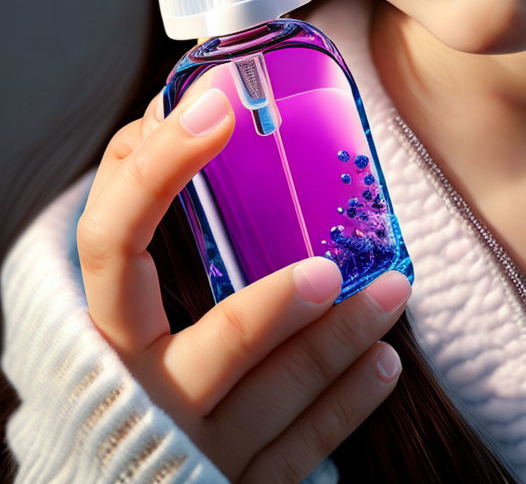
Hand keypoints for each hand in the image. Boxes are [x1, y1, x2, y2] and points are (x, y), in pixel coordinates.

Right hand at [76, 82, 409, 482]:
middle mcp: (144, 392)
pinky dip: (345, 404)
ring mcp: (194, 447)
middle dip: (271, 305)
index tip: (217, 107)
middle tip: (328, 266)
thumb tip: (199, 106)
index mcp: (105, 331)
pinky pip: (299, 449)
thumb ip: (151, 215)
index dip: (157, 170)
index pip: (111, 242)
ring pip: (274, 396)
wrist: (125, 468)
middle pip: (215, 343)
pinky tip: (384, 363)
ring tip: (393, 290)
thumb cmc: (131, 364)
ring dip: (339, 341)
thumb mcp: (130, 295)